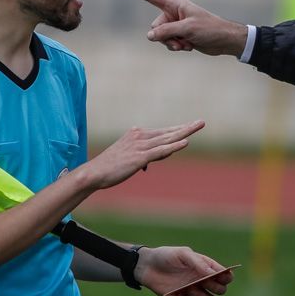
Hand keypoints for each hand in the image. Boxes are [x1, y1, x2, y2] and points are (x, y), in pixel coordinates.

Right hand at [78, 122, 203, 189]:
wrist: (94, 173)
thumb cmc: (109, 167)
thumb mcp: (127, 158)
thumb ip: (139, 157)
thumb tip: (147, 163)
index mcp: (136, 134)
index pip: (161, 133)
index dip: (176, 132)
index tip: (190, 126)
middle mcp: (139, 136)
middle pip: (167, 132)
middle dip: (185, 127)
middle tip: (201, 122)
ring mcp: (140, 146)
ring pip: (167, 139)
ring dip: (184, 133)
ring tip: (198, 126)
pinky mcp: (139, 157)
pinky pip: (160, 151)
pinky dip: (173, 146)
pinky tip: (185, 142)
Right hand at [120, 0, 247, 55]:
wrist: (224, 40)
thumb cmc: (209, 28)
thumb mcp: (187, 29)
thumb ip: (166, 31)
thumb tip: (149, 36)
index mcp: (175, 4)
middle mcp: (174, 13)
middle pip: (155, 26)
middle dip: (164, 37)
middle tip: (179, 41)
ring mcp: (176, 25)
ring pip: (161, 37)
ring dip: (172, 44)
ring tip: (186, 45)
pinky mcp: (180, 36)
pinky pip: (169, 43)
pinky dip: (177, 47)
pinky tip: (189, 47)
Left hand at [135, 245, 233, 295]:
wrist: (146, 266)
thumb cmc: (166, 256)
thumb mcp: (183, 254)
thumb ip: (198, 262)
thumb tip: (214, 273)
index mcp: (205, 266)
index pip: (224, 274)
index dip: (226, 277)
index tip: (220, 276)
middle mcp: (201, 279)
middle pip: (220, 289)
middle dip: (216, 288)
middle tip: (204, 282)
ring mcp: (192, 290)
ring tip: (190, 289)